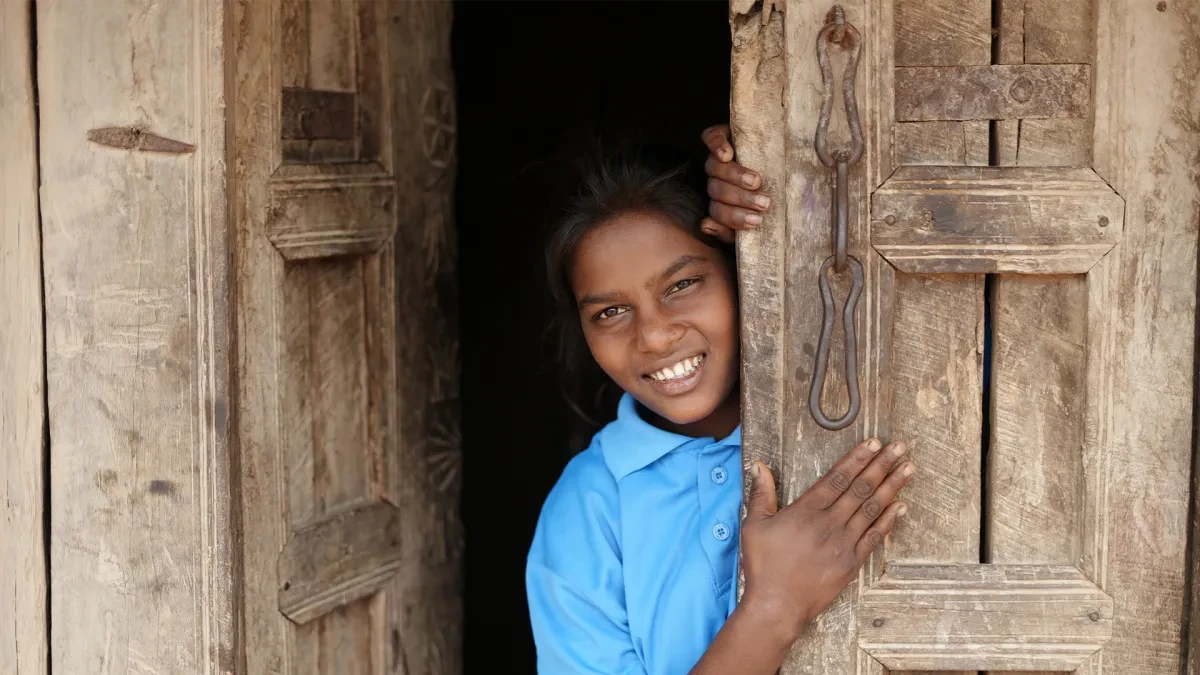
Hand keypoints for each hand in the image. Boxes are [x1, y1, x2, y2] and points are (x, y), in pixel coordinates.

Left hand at [700, 124, 772, 243]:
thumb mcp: (763, 208)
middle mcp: (716, 181)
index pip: (717, 213)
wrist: (780, 150)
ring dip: (734, 177)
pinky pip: (710, 138)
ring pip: (713, 168)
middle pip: (717, 192)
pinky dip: (716, 145)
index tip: (754, 222)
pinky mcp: (719, 135)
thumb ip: (738, 226)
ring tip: (756, 181)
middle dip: (741, 200)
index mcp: (722, 202)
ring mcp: (716, 158)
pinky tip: (727, 154)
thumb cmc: (774, 187)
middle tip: (764, 203)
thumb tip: (706, 225)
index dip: (730, 220)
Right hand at [739, 439, 914, 640]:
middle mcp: (828, 523)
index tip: (873, 444)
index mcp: (805, 511)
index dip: (857, 459)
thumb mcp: (754, 525)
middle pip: (860, 488)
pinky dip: (889, 520)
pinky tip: (901, 506)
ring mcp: (843, 543)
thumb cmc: (763, 566)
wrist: (777, 606)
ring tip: (908, 469)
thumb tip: (759, 466)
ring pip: (872, 508)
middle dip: (882, 465)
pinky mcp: (851, 563)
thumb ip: (761, 494)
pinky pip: (874, 536)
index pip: (837, 478)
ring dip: (892, 487)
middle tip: (899, 448)